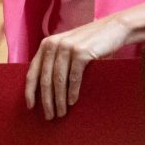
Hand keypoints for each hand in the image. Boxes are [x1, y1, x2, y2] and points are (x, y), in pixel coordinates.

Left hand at [23, 0, 144, 119]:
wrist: (114, 28)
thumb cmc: (91, 42)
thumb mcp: (68, 48)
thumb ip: (56, 60)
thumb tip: (46, 90)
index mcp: (47, 44)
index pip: (33, 71)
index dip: (30, 91)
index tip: (30, 107)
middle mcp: (54, 44)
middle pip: (45, 79)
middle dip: (46, 101)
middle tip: (49, 116)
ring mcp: (67, 47)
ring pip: (58, 80)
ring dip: (59, 100)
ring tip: (61, 113)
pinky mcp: (81, 52)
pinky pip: (74, 77)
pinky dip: (72, 92)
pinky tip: (72, 101)